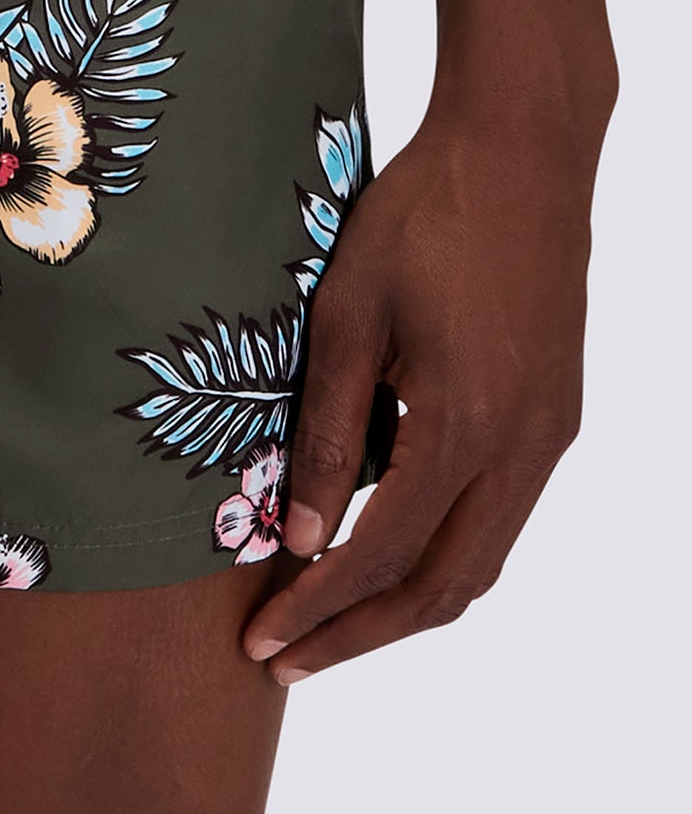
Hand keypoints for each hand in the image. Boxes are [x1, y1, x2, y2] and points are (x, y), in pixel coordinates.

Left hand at [244, 111, 599, 681]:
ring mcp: (550, 436)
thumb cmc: (420, 217)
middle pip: (442, 587)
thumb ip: (327, 434)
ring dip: (402, 606)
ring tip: (325, 628)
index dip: (317, 610)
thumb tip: (301, 539)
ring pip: (480, 562)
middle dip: (359, 636)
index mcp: (466, 426)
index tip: (258, 641)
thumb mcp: (345, 318)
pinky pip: (500, 518)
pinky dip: (440, 555)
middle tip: (283, 661)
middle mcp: (524, 448)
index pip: (381, 556)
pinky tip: (382, 556)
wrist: (522, 151)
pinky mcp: (555, 418)